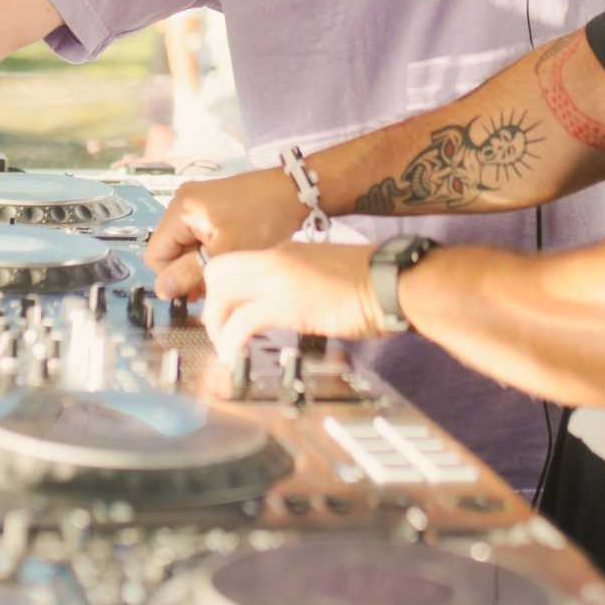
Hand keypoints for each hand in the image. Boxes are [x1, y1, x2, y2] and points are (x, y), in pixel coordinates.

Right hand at [145, 166, 308, 300]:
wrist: (294, 193)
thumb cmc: (265, 216)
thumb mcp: (225, 253)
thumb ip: (190, 273)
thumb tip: (163, 290)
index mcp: (181, 209)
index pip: (155, 255)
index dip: (172, 278)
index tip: (194, 290)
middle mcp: (184, 202)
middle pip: (169, 251)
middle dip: (188, 271)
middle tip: (213, 282)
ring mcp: (198, 202)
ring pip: (184, 246)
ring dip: (200, 263)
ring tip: (224, 269)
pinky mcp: (211, 206)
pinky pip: (198, 236)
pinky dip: (209, 251)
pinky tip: (229, 257)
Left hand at [200, 244, 383, 359]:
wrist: (393, 280)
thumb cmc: (373, 281)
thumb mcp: (324, 273)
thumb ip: (300, 281)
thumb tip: (289, 301)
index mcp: (285, 250)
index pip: (234, 261)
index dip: (220, 287)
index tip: (224, 310)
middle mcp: (276, 257)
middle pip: (217, 272)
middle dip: (211, 304)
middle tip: (219, 329)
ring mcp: (279, 278)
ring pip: (221, 294)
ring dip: (216, 324)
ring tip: (224, 346)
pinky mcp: (286, 303)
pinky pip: (241, 321)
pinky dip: (230, 340)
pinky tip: (233, 354)